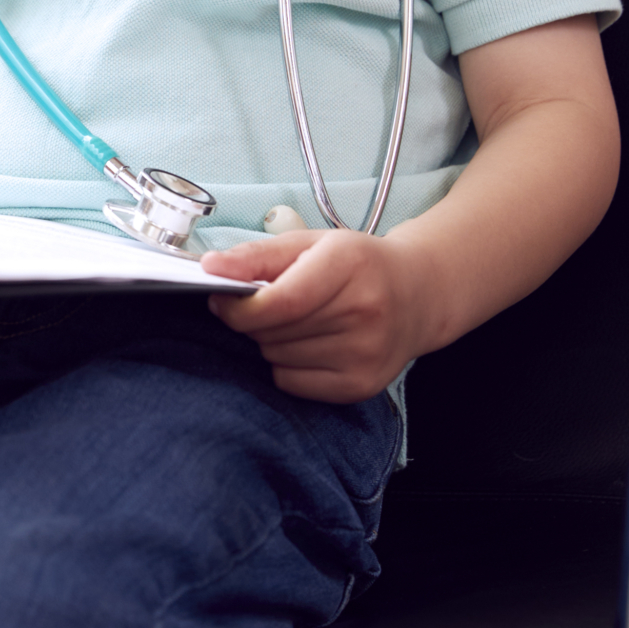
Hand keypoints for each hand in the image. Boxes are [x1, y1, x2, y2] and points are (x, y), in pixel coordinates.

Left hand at [201, 228, 439, 402]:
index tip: (221, 300)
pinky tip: (309, 345)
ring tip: (298, 322)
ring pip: (277, 358)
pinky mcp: (362, 385)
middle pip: (274, 331)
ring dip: (271, 341)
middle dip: (254, 320)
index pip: (281, 301)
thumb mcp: (310, 242)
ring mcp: (366, 353)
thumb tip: (210, 268)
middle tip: (268, 305)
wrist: (418, 295)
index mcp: (349, 264)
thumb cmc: (358, 265)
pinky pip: (291, 383)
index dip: (240, 307)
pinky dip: (286, 366)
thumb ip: (257, 255)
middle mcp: (364, 311)